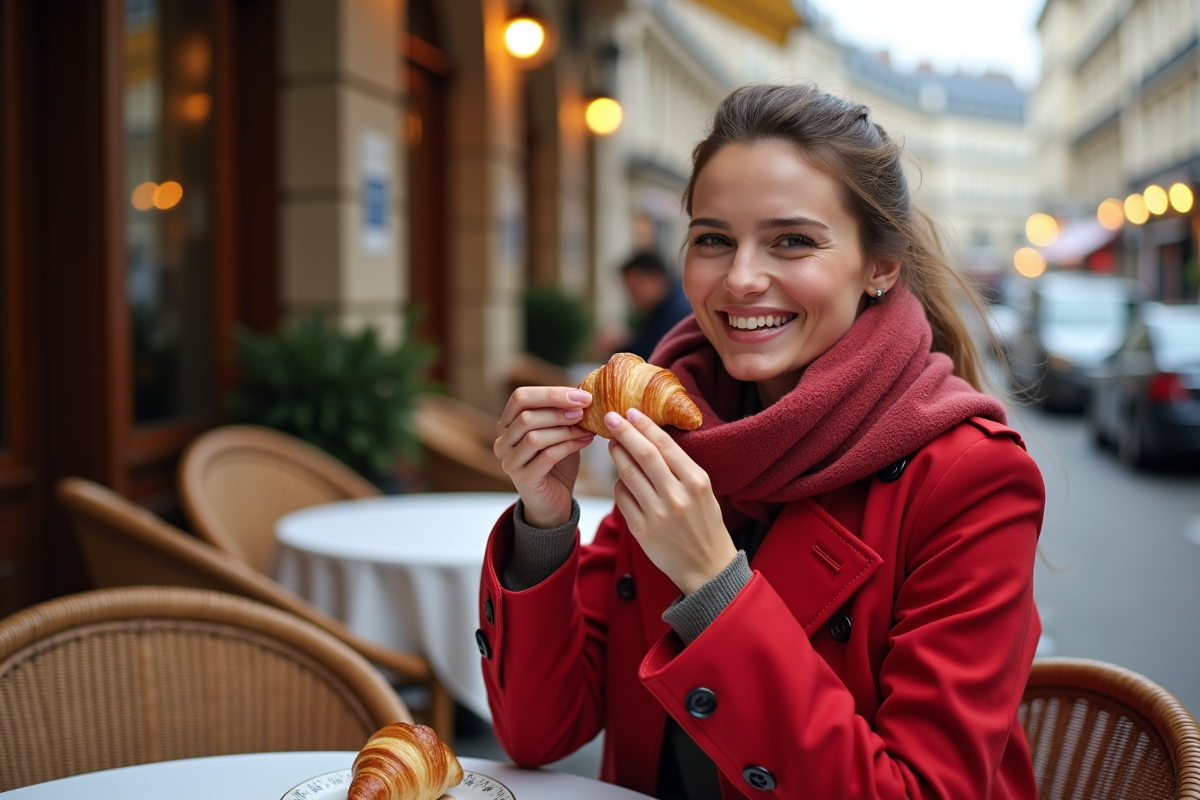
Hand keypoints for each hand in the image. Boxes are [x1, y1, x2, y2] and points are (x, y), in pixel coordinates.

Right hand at [495, 386, 595, 527]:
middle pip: (526, 415)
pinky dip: (569, 445)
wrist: (554, 500)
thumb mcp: (559, 431)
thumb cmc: (557, 462)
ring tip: (587, 428)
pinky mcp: (522, 479)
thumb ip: (563, 411)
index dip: (551, 393)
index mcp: (507, 423)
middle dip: (559, 410)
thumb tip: (583, 388)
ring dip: (565, 429)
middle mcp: (502, 441)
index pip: (520, 397)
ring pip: (535, 436)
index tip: (582, 395)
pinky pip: (547, 456)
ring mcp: (509, 461)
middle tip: (585, 410)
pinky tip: (586, 441)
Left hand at [604, 409, 736, 594]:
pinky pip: (621, 497)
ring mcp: (657, 514)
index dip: (645, 426)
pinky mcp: (641, 530)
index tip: (631, 412)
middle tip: (610, 417)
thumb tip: (649, 438)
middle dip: (624, 432)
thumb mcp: (704, 491)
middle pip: (643, 454)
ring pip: (628, 474)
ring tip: (613, 444)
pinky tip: (622, 479)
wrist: (706, 566)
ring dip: (617, 455)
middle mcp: (677, 496)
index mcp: (696, 482)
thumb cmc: (705, 524)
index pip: (665, 445)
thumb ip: (680, 467)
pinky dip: (619, 484)